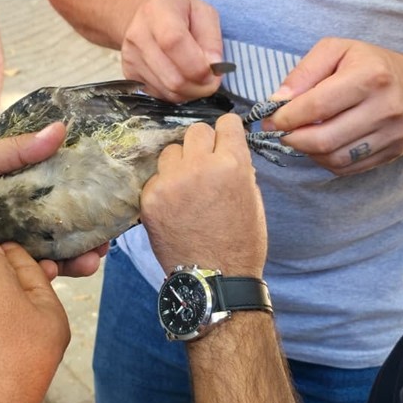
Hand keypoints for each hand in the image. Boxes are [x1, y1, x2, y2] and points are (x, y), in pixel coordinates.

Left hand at [0, 123, 102, 275]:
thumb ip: (16, 152)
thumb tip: (61, 129)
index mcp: (15, 196)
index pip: (57, 201)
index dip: (83, 205)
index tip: (107, 209)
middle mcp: (15, 226)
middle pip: (59, 235)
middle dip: (85, 241)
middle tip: (104, 246)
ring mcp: (4, 253)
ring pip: (45, 260)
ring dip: (71, 262)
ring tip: (89, 263)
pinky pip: (20, 280)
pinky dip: (39, 279)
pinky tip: (53, 275)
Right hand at [121, 0, 223, 102]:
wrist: (146, 17)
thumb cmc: (180, 13)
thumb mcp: (204, 13)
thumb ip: (212, 40)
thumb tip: (213, 67)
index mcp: (157, 11)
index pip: (174, 43)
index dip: (197, 65)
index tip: (214, 72)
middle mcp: (137, 35)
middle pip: (172, 77)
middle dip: (199, 86)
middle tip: (211, 80)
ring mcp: (130, 57)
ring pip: (168, 91)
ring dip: (190, 91)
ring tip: (196, 77)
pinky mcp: (129, 75)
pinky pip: (159, 96)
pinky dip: (176, 93)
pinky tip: (181, 78)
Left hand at [140, 114, 266, 277]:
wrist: (214, 280)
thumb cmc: (241, 242)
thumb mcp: (253, 199)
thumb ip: (240, 168)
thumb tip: (226, 149)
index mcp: (232, 164)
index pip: (226, 123)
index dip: (226, 133)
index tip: (223, 142)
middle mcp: (199, 167)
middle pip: (195, 131)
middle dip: (202, 145)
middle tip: (204, 166)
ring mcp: (171, 182)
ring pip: (171, 151)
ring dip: (180, 164)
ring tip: (186, 188)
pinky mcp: (150, 198)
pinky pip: (156, 177)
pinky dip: (164, 187)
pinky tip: (173, 206)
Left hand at [265, 38, 402, 175]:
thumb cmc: (366, 63)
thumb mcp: (334, 50)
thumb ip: (303, 73)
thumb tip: (277, 102)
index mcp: (371, 76)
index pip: (317, 106)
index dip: (286, 117)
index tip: (270, 119)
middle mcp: (386, 107)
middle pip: (325, 138)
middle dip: (293, 138)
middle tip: (280, 132)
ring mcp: (393, 133)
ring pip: (335, 158)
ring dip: (308, 151)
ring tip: (300, 136)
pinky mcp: (394, 151)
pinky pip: (348, 167)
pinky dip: (325, 159)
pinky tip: (320, 144)